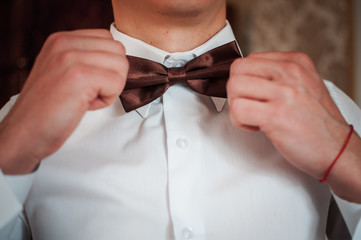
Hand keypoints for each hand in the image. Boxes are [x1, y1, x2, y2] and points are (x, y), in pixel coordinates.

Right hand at [0, 29, 128, 173]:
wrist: (24, 133)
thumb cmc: (46, 109)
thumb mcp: (60, 72)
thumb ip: (84, 59)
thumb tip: (116, 60)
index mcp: (61, 40)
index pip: (108, 39)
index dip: (106, 65)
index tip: (88, 82)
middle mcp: (64, 43)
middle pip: (118, 51)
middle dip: (113, 75)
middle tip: (90, 92)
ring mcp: (71, 58)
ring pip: (121, 66)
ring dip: (111, 88)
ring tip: (86, 98)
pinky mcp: (80, 76)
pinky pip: (117, 83)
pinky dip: (107, 100)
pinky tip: (85, 105)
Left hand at [227, 52, 355, 179]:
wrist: (337, 149)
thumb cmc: (318, 122)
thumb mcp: (305, 86)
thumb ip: (279, 76)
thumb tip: (248, 77)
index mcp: (296, 62)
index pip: (250, 59)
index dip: (244, 80)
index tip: (251, 95)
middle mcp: (290, 73)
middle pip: (237, 69)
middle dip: (235, 91)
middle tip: (247, 107)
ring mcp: (284, 92)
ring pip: (234, 86)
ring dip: (235, 106)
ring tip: (251, 117)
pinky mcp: (276, 115)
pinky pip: (238, 108)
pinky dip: (239, 121)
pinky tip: (255, 127)